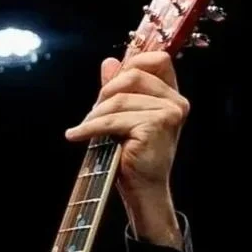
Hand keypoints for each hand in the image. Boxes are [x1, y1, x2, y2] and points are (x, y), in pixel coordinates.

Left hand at [64, 51, 187, 247]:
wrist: (143, 190)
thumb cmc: (134, 157)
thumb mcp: (125, 117)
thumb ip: (119, 89)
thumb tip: (109, 62)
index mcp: (172, 96)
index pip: (157, 60)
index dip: (132, 62)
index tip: (109, 80)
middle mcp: (176, 102)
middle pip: (132, 76)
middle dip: (106, 93)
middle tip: (92, 114)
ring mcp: (169, 113)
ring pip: (119, 99)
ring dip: (95, 115)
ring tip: (84, 130)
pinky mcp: (156, 125)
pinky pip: (114, 120)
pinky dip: (90, 128)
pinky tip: (76, 135)